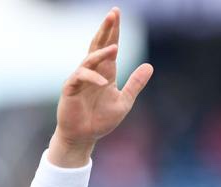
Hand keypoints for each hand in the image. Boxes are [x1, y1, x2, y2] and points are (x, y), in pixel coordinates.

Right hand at [51, 7, 152, 165]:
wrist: (84, 137)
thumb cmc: (101, 120)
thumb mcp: (125, 101)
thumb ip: (135, 84)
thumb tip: (149, 65)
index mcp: (106, 73)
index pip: (110, 47)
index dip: (114, 31)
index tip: (117, 14)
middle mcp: (93, 72)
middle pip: (98, 45)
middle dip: (106, 30)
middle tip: (113, 14)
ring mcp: (80, 79)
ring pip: (89, 59)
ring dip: (101, 53)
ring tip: (115, 47)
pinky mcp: (71, 89)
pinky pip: (80, 78)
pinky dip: (92, 78)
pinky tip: (103, 83)